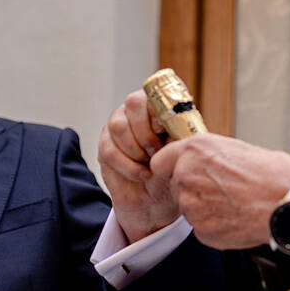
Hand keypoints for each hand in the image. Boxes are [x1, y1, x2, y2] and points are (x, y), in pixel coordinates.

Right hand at [97, 89, 177, 241]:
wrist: (157, 200)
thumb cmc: (174, 170)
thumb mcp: (184, 151)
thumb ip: (182, 134)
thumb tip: (180, 126)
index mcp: (162, 104)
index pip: (157, 90)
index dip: (159, 108)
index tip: (164, 130)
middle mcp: (139, 108)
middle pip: (134, 102)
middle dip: (146, 131)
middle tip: (157, 151)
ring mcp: (119, 123)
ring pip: (118, 125)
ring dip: (136, 149)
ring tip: (150, 164)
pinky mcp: (106, 143)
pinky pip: (109, 149)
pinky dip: (128, 166)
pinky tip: (142, 174)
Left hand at [153, 134, 289, 249]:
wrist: (288, 204)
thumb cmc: (273, 174)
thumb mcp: (238, 148)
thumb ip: (210, 156)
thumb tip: (203, 162)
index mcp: (194, 150)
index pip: (160, 161)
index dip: (172, 168)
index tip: (182, 173)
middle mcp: (186, 176)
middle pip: (175, 186)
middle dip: (193, 188)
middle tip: (222, 189)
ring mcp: (191, 206)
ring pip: (189, 208)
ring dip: (205, 207)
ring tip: (234, 203)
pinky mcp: (201, 231)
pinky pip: (201, 228)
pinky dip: (215, 225)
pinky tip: (237, 217)